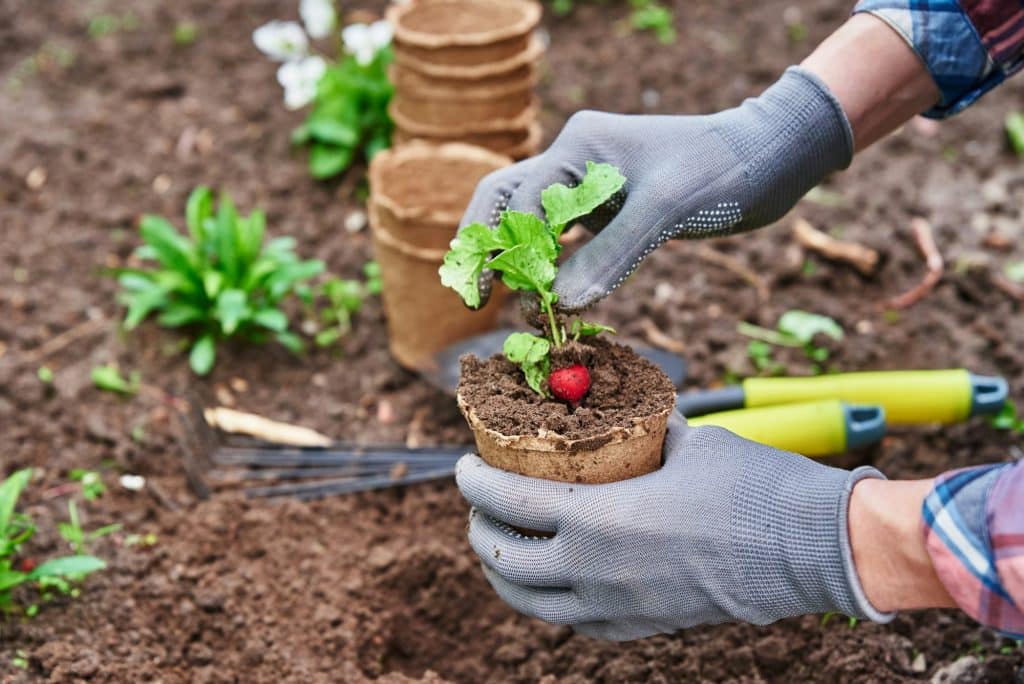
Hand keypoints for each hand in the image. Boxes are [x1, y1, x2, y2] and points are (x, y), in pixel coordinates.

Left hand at [455, 413, 891, 640]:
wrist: (812, 548)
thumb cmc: (753, 486)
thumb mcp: (690, 443)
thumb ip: (647, 434)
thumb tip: (630, 415)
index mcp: (599, 520)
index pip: (508, 502)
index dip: (474, 483)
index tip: (463, 467)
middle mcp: (596, 573)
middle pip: (505, 562)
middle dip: (479, 531)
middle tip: (479, 506)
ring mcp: (618, 609)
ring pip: (532, 604)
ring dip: (504, 575)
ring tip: (501, 547)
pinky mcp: (644, 628)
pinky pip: (575, 622)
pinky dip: (549, 601)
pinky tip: (553, 581)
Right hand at [459, 66, 852, 310]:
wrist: (769, 159)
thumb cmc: (721, 170)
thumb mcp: (666, 209)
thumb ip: (611, 254)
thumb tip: (560, 304)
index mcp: (578, 146)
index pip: (523, 205)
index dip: (518, 255)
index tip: (527, 300)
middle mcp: (574, 161)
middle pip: (504, 202)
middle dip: (485, 248)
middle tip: (476, 299)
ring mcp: (590, 185)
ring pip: (529, 221)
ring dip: (513, 259)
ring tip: (499, 302)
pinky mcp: (609, 209)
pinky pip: (564, 238)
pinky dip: (549, 266)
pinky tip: (546, 295)